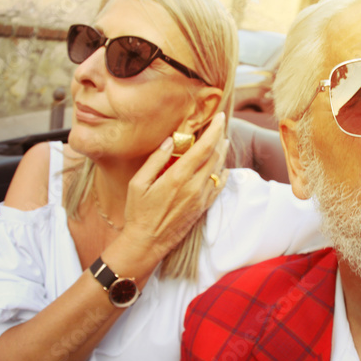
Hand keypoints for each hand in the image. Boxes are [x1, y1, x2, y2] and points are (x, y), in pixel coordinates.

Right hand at [115, 112, 229, 263]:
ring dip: (222, 153)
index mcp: (178, 177)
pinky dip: (222, 174)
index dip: (214, 130)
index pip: (204, 147)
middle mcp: (194, 186)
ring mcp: (201, 198)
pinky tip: (222, 168)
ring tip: (222, 141)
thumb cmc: (138, 212)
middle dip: (219, 137)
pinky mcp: (202, 208)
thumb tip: (169, 141)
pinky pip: (218, 187)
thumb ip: (155, 160)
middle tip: (220, 125)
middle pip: (215, 156)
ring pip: (218, 169)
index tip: (220, 117)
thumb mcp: (138, 183)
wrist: (147, 243)